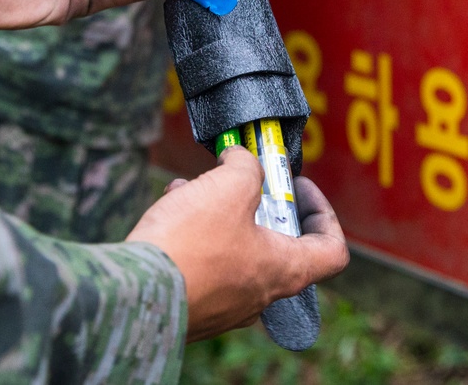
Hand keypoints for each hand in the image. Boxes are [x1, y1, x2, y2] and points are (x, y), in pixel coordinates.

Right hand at [127, 147, 348, 342]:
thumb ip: (246, 167)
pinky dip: (195, 235)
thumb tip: (240, 160)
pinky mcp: (193, 308)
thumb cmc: (191, 245)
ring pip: (235, 252)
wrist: (135, 293)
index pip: (332, 251)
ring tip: (193, 188)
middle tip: (240, 182)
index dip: (322, 213)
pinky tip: (172, 208)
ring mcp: (225, 307)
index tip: (297, 188)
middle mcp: (260, 296)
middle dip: (258, 205)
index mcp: (284, 271)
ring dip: (220, 215)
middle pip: (278, 246)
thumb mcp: (229, 186)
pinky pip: (204, 265)